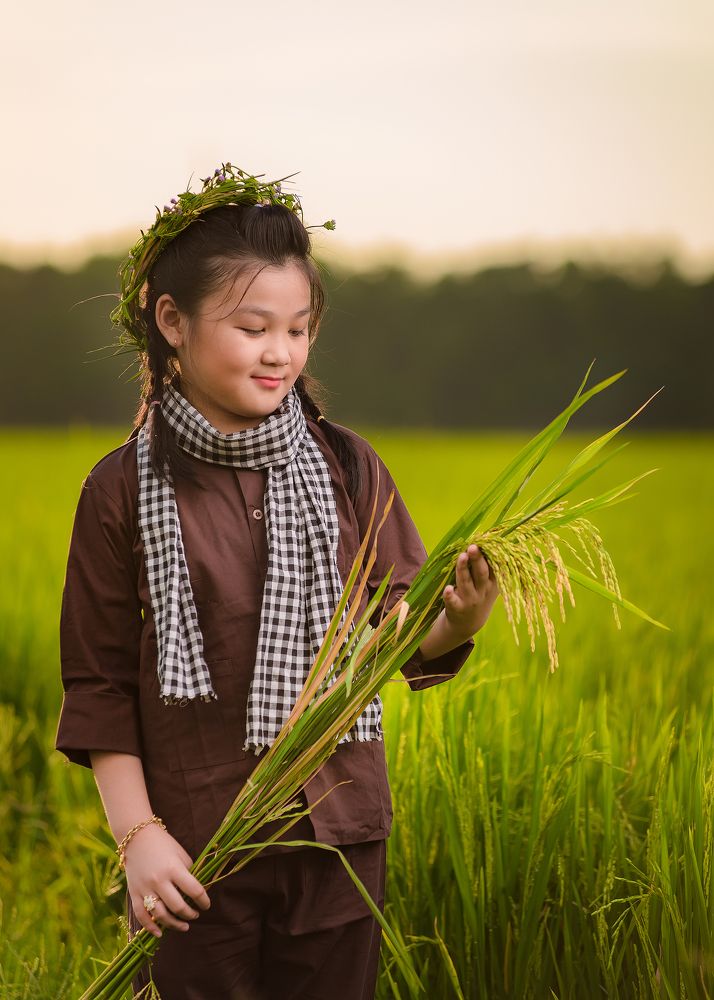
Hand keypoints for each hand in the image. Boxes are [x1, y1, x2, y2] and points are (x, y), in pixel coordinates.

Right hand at [123, 822, 210, 938]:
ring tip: (184, 926)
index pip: (194, 890)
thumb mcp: (181, 854)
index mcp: (174, 868)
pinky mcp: (134, 893)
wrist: (137, 837)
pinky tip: (160, 933)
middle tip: (195, 915)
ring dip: (174, 924)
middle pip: (178, 906)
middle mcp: (159, 880)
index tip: (207, 905)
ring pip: (160, 915)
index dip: (204, 900)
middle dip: (190, 914)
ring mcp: (145, 888)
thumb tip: (198, 892)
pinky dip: (150, 928)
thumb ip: (189, 873)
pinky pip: (142, 915)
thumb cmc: (163, 844)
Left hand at [443, 543, 498, 640]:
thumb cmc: (479, 596)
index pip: (493, 566)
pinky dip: (450, 595)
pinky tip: (448, 589)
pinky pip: (453, 601)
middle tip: (474, 546)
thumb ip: (489, 566)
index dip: (490, 554)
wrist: (469, 623)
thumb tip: (487, 538)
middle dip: (478, 559)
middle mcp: (482, 590)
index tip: (487, 541)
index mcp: (492, 582)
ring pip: (466, 582)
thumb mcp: (489, 584)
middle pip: (481, 573)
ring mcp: (470, 599)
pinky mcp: (457, 607)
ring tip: (461, 556)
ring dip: (463, 570)